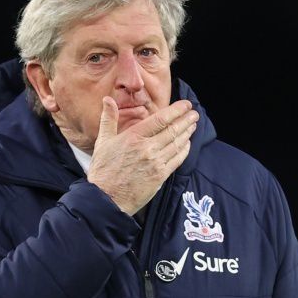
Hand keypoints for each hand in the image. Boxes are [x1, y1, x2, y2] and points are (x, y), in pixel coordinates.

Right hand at [87, 97, 198, 215]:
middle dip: (186, 120)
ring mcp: (155, 163)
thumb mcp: (102, 141)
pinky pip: (177, 160)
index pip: (161, 119)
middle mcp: (147, 148)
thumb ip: (108, 119)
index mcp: (133, 137)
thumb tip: (107, 99)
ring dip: (187, 133)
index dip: (176, 110)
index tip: (186, 105)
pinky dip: (184, 150)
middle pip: (173, 130)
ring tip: (193, 125)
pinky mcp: (160, 176)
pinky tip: (187, 144)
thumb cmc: (103, 170)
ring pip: (177, 144)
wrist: (106, 198)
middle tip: (194, 114)